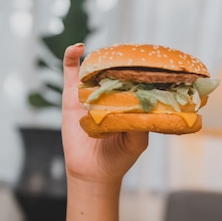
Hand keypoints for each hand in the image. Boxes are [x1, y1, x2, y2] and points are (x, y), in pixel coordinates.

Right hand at [61, 43, 148, 184]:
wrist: (92, 172)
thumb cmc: (119, 157)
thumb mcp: (137, 142)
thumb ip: (141, 124)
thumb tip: (146, 104)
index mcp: (129, 103)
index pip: (136, 80)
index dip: (141, 69)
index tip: (150, 59)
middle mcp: (112, 95)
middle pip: (116, 71)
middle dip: (122, 60)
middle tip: (130, 51)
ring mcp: (92, 94)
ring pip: (95, 69)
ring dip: (101, 58)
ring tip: (108, 52)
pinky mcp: (72, 96)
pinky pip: (71, 73)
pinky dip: (72, 58)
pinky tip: (78, 48)